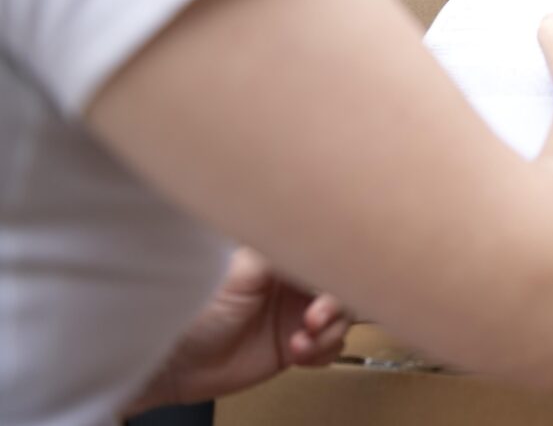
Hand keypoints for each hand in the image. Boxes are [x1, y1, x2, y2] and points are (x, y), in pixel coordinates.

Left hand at [125, 248, 352, 414]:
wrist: (173, 361)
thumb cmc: (196, 308)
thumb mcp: (241, 273)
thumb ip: (280, 251)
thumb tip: (314, 228)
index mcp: (284, 255)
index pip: (326, 252)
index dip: (337, 267)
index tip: (333, 282)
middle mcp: (295, 282)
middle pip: (342, 286)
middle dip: (336, 305)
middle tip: (314, 320)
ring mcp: (297, 315)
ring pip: (342, 319)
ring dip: (329, 333)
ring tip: (301, 344)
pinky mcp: (296, 346)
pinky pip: (331, 347)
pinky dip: (323, 352)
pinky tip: (299, 354)